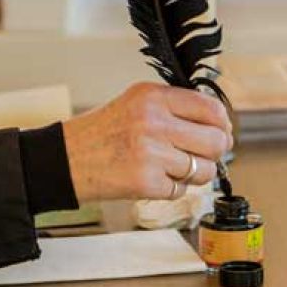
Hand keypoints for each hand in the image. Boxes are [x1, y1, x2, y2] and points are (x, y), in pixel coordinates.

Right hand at [61, 83, 232, 200]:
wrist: (65, 160)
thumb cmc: (101, 134)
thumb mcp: (136, 104)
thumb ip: (174, 109)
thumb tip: (218, 126)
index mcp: (153, 96)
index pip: (211, 109)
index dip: (222, 125)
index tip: (220, 132)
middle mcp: (153, 121)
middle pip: (215, 141)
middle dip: (213, 154)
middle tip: (201, 156)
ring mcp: (150, 152)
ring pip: (203, 170)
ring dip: (192, 175)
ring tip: (170, 168)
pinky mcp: (146, 182)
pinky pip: (181, 190)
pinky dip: (171, 189)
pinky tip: (152, 179)